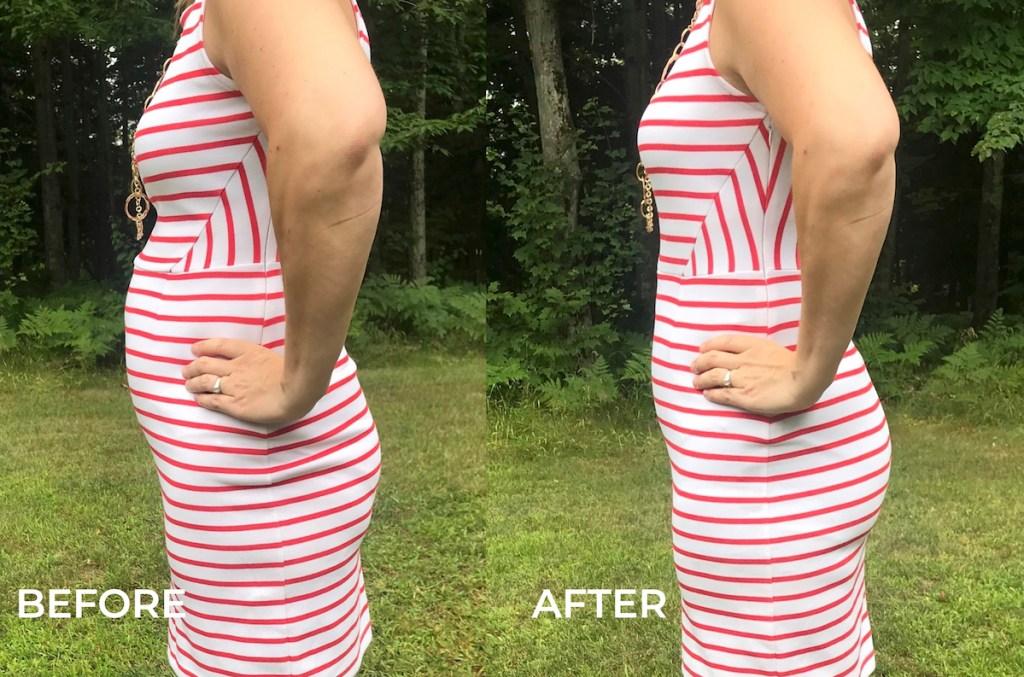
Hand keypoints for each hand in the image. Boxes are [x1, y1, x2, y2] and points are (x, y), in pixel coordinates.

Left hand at [182, 338, 320, 426]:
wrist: (297, 392)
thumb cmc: (292, 374)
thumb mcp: (273, 356)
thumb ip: (256, 356)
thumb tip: (247, 357)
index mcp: (248, 353)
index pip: (219, 345)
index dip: (204, 346)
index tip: (195, 349)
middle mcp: (236, 368)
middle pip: (206, 364)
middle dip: (192, 367)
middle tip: (186, 370)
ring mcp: (234, 387)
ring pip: (205, 382)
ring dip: (193, 383)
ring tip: (188, 384)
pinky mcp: (235, 405)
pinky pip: (213, 401)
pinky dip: (202, 399)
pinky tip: (198, 398)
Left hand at [689, 333, 831, 415]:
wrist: (805, 380)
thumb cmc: (796, 365)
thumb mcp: (774, 349)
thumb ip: (758, 351)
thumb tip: (747, 353)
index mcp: (753, 346)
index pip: (724, 342)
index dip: (710, 345)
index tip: (702, 349)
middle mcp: (743, 361)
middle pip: (713, 358)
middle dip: (700, 362)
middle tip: (694, 366)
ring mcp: (742, 379)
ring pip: (713, 376)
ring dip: (701, 379)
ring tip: (696, 382)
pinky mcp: (744, 396)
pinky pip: (722, 394)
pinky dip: (711, 393)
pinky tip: (707, 394)